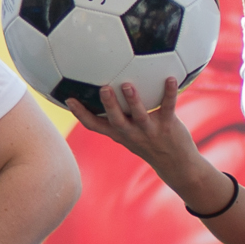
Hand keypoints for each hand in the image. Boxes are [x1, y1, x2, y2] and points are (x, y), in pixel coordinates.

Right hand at [64, 78, 222, 201]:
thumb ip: (118, 118)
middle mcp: (131, 133)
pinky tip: (170, 78)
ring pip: (139, 115)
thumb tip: (105, 90)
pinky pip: (168, 107)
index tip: (68, 98)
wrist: (176, 165)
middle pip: (116, 120)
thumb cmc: (149, 144)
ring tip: (127, 85)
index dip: (80, 114)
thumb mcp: (129, 135)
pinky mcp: (168, 126)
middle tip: (103, 89)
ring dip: (132, 100)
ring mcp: (149, 131)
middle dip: (108, 105)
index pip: (95, 125)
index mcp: (119, 134)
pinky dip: (169, 93)